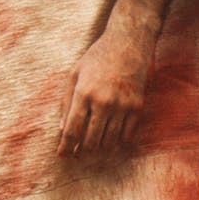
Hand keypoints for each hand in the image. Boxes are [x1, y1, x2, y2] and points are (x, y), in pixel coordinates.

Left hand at [56, 29, 150, 157]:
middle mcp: (103, 102)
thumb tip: (62, 130)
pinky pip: (126, 135)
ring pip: (109, 141)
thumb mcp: (75, 74)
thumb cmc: (98, 57)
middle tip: (77, 155)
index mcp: (84, 93)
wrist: (129, 43)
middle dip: (81, 151)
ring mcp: (122, 106)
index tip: (62, 156)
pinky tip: (111, 140)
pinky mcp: (137, 107)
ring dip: (99, 149)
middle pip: (90, 140)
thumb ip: (66, 102)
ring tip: (93, 149)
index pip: (72, 130)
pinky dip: (118, 142)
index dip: (65, 147)